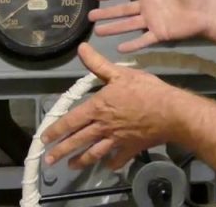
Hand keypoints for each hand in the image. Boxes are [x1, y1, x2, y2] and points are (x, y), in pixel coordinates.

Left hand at [42, 43, 178, 169]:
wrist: (171, 112)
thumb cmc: (145, 90)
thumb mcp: (120, 73)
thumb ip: (98, 64)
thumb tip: (81, 48)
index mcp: (97, 108)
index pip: (71, 121)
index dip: (56, 130)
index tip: (44, 139)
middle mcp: (103, 127)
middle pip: (78, 141)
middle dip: (61, 151)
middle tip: (49, 160)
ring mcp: (116, 140)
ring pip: (94, 153)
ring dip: (81, 160)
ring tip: (71, 166)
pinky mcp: (131, 148)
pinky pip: (118, 159)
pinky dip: (111, 164)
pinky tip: (106, 167)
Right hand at [91, 0, 215, 52]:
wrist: (207, 11)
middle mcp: (147, 7)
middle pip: (122, 10)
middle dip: (106, 13)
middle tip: (90, 17)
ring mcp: (151, 21)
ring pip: (127, 25)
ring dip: (113, 28)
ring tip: (97, 32)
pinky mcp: (159, 34)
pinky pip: (142, 40)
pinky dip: (131, 44)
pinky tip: (119, 48)